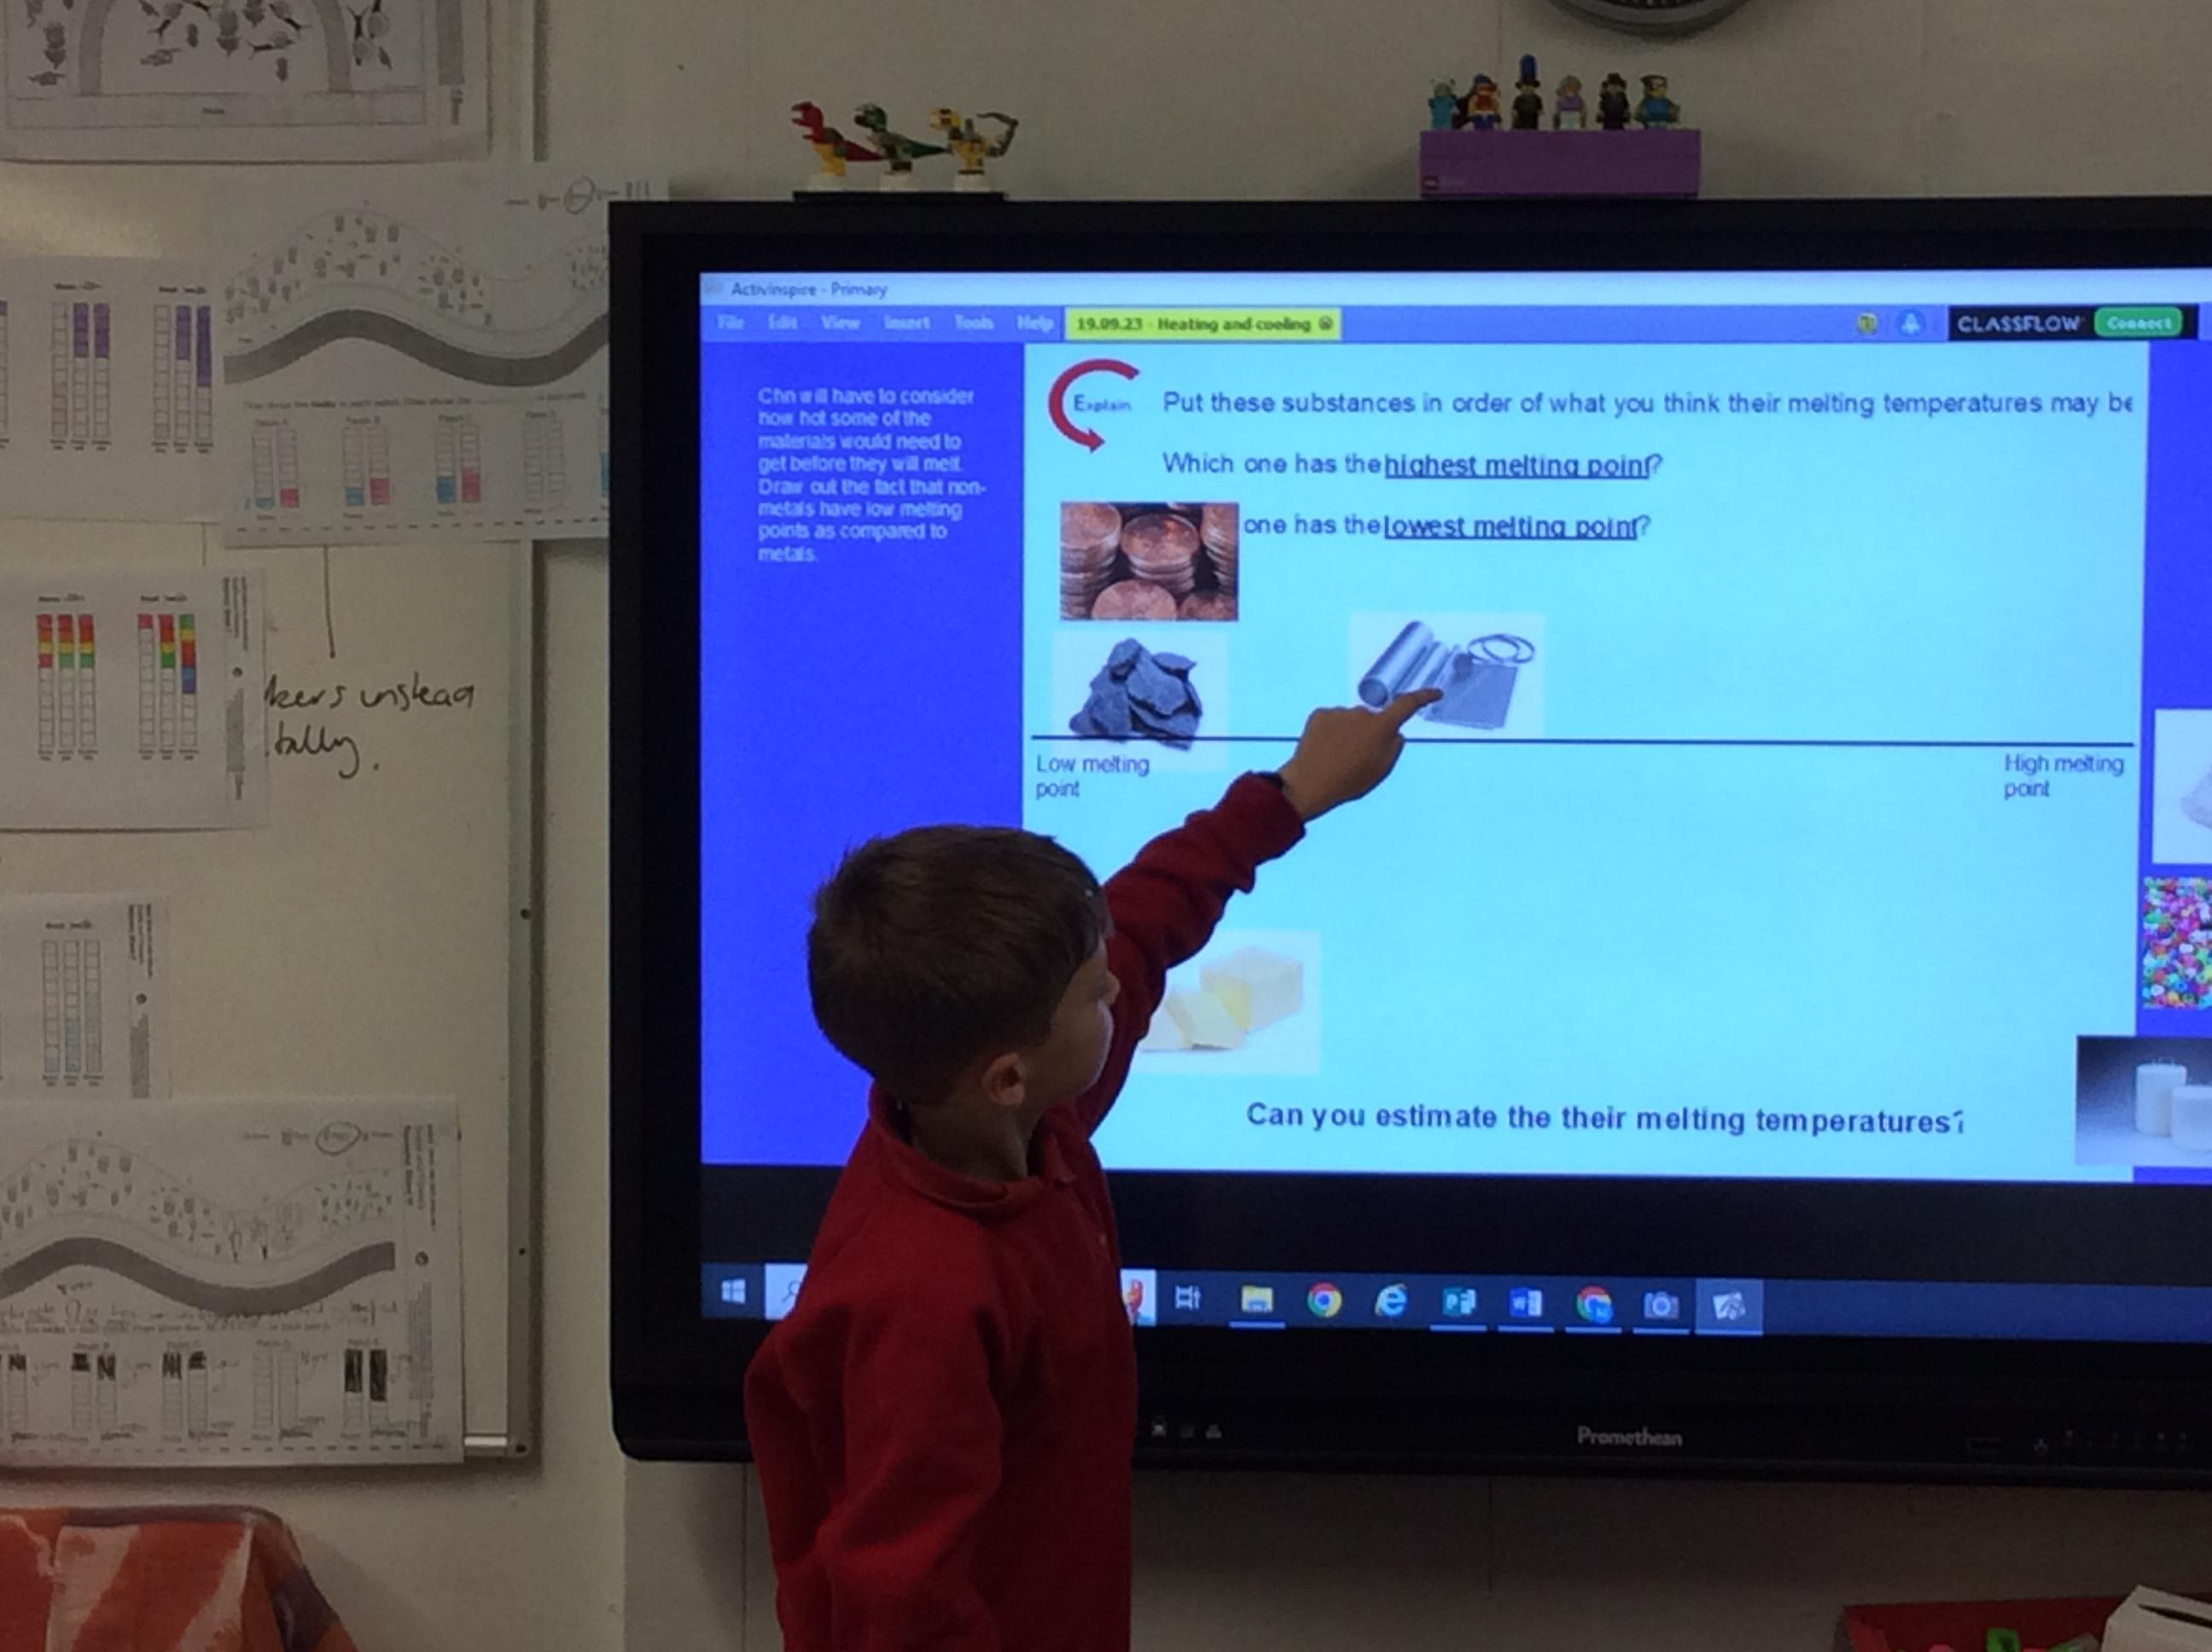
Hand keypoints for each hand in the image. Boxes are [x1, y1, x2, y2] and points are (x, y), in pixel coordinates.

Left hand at [1274, 689, 1440, 821]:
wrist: (1310, 783)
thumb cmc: (1350, 780)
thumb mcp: (1381, 768)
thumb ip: (1393, 746)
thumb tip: (1394, 732)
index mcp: (1381, 726)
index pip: (1407, 705)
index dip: (1423, 697)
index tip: (1435, 693)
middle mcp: (1362, 712)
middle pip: (1372, 719)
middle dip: (1370, 732)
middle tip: (1358, 757)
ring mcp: (1339, 712)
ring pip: (1350, 720)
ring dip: (1348, 733)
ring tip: (1337, 757)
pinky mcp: (1319, 714)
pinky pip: (1332, 720)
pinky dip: (1331, 732)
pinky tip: (1324, 749)